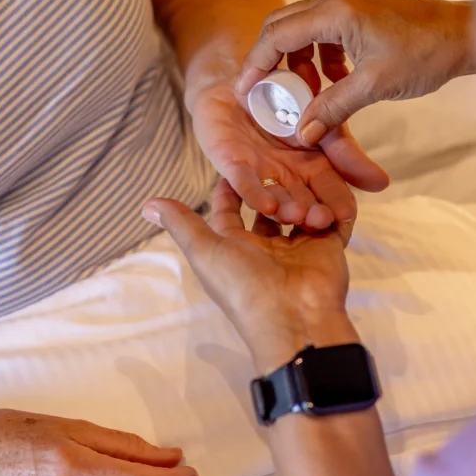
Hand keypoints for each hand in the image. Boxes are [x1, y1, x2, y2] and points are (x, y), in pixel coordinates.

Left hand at [144, 179, 359, 372]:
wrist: (295, 318)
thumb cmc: (242, 286)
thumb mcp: (204, 252)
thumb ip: (181, 224)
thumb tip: (146, 204)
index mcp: (234, 247)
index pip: (229, 210)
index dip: (230, 186)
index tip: (236, 158)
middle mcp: (265, 247)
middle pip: (267, 206)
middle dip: (271, 185)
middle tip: (276, 157)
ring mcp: (297, 247)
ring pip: (297, 208)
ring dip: (298, 192)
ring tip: (299, 170)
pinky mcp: (327, 247)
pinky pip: (329, 218)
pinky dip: (328, 203)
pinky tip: (327, 179)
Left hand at [191, 83, 387, 230]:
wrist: (241, 80)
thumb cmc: (282, 101)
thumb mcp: (320, 123)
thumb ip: (345, 150)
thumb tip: (382, 183)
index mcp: (310, 168)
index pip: (328, 190)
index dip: (336, 202)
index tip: (347, 215)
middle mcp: (285, 177)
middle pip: (300, 199)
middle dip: (310, 212)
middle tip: (322, 222)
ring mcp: (257, 171)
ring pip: (273, 195)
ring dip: (284, 208)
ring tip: (296, 216)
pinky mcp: (230, 162)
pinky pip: (241, 179)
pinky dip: (252, 191)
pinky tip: (264, 205)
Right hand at [236, 0, 475, 146]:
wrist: (465, 35)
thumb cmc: (427, 54)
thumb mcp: (375, 86)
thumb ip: (333, 108)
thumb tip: (302, 134)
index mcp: (336, 11)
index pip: (278, 34)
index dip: (256, 63)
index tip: (245, 89)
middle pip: (282, 24)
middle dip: (271, 59)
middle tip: (268, 92)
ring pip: (301, 27)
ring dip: (298, 60)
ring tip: (309, 93)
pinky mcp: (358, 7)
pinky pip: (322, 29)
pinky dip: (319, 55)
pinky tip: (335, 80)